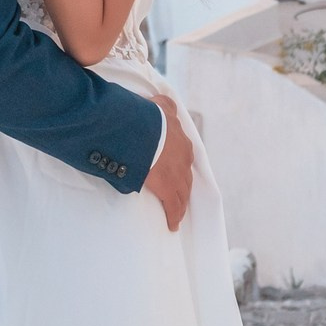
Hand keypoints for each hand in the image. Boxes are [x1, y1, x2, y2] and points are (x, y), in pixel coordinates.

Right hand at [141, 93, 193, 231]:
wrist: (139, 128)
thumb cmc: (142, 115)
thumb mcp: (156, 104)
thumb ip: (161, 103)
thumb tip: (159, 101)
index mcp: (180, 136)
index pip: (183, 154)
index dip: (178, 164)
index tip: (173, 171)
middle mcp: (183, 155)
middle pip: (186, 175)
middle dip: (182, 186)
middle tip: (176, 196)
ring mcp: (178, 172)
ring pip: (183, 192)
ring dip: (180, 203)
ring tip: (176, 213)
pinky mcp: (169, 187)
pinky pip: (173, 205)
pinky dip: (173, 215)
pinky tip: (172, 224)